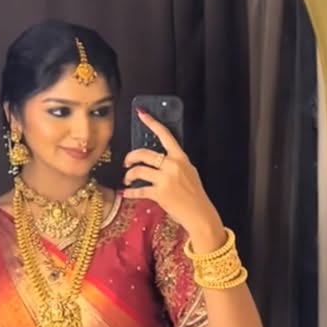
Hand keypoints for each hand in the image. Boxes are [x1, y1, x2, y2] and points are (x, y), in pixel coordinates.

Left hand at [123, 108, 222, 237]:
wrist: (200, 213)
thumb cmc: (194, 194)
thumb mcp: (190, 172)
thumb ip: (176, 163)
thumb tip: (160, 158)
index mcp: (181, 158)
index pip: (165, 135)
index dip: (152, 123)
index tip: (141, 113)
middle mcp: (172, 166)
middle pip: (144, 153)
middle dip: (130, 157)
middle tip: (126, 162)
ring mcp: (166, 179)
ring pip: (138, 170)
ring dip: (128, 175)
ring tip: (127, 179)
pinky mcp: (160, 194)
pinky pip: (138, 190)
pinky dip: (129, 192)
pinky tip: (125, 193)